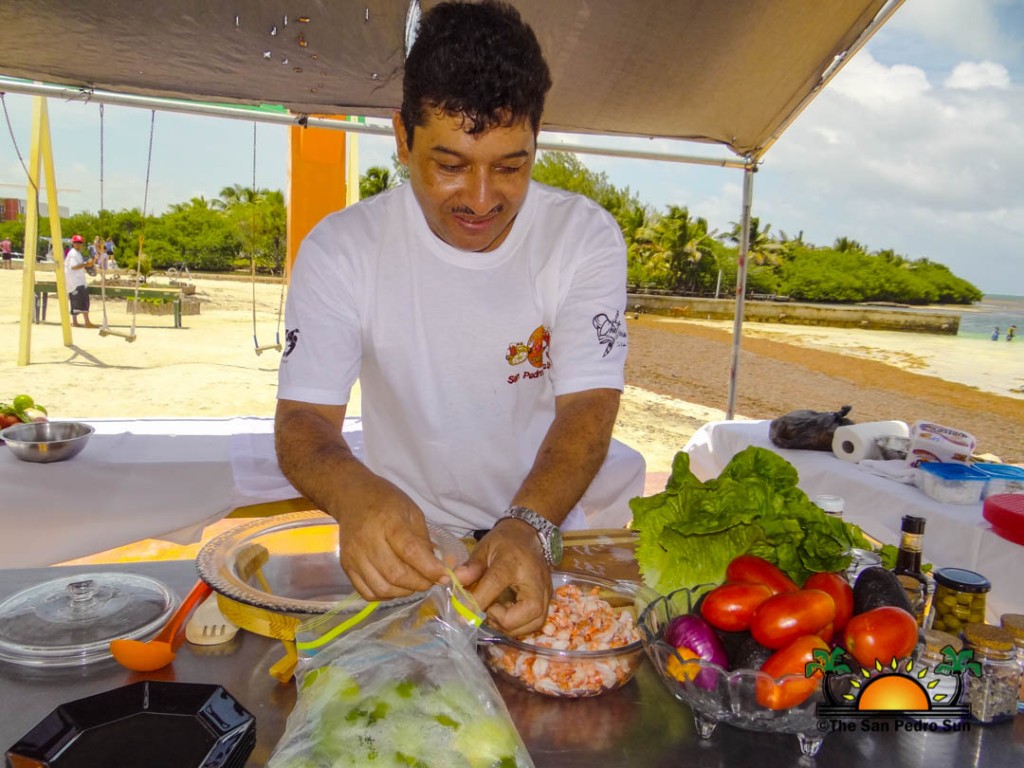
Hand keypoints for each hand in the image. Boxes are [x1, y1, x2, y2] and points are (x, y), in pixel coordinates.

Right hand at [333, 475, 447, 600]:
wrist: (353, 498)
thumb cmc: (387, 502)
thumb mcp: (412, 513)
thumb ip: (424, 542)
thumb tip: (439, 569)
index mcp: (388, 521)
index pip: (410, 551)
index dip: (429, 569)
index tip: (444, 577)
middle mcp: (368, 541)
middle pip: (396, 574)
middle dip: (420, 583)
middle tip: (431, 580)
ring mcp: (354, 556)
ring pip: (382, 588)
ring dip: (405, 591)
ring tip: (415, 583)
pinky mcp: (346, 567)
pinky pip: (368, 592)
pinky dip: (387, 595)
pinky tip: (396, 586)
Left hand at [455, 519, 551, 635]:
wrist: (529, 535)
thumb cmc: (505, 542)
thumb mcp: (484, 548)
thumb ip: (471, 566)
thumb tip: (456, 580)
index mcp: (512, 563)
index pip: (495, 585)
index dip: (477, 603)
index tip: (462, 615)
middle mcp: (534, 580)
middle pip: (528, 613)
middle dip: (503, 621)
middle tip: (488, 611)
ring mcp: (545, 591)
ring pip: (534, 623)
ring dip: (511, 627)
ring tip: (496, 613)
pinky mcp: (547, 599)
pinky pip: (535, 622)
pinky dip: (519, 626)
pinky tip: (506, 614)